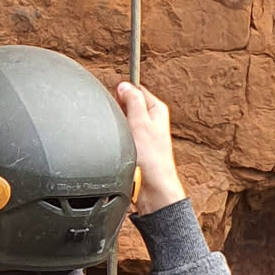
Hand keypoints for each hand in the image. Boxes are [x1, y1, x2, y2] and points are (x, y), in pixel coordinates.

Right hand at [116, 82, 185, 214]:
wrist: (153, 188)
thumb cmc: (152, 160)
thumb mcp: (140, 122)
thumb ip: (132, 100)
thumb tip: (124, 86)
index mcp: (157, 109)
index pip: (135, 90)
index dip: (123, 95)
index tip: (118, 104)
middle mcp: (152, 120)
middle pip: (127, 106)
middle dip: (119, 114)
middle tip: (123, 127)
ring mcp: (144, 134)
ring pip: (123, 122)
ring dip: (119, 130)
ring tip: (125, 142)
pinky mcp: (137, 147)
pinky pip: (122, 137)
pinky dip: (119, 142)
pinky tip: (123, 150)